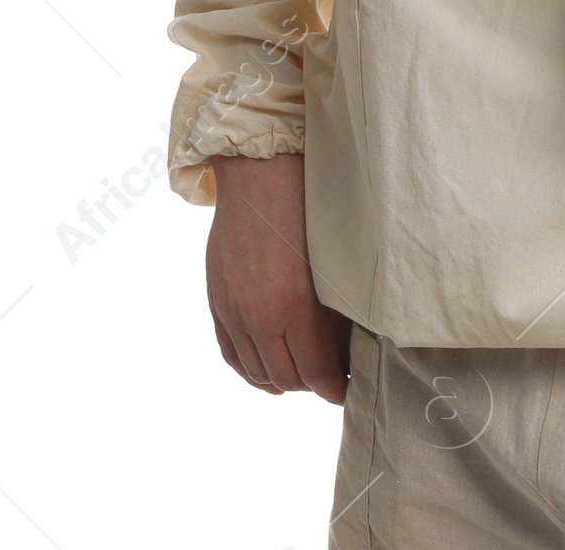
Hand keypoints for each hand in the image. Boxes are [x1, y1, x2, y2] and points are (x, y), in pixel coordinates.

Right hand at [206, 153, 349, 402]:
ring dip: (281, 380)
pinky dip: (249, 369)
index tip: (347, 390)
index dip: (334, 388)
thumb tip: (347, 347)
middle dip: (311, 385)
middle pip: (286, 377)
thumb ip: (337, 310)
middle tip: (331, 378)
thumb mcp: (332, 261)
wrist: (260, 175)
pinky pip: (230, 353)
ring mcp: (233, 310)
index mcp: (292, 306)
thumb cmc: (307, 208)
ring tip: (303, 375)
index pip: (315, 372)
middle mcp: (258, 316)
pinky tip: (266, 373)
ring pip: (256, 371)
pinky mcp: (217, 301)